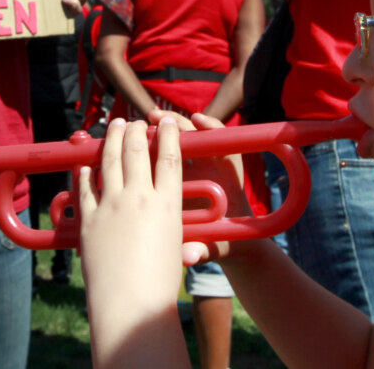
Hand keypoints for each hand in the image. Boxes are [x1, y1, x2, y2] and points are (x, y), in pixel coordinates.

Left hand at [78, 118, 184, 345]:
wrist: (130, 305)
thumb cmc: (159, 283)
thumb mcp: (177, 247)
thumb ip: (179, 228)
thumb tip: (187, 231)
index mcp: (167, 203)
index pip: (169, 156)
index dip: (170, 134)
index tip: (169, 121)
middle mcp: (139, 198)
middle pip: (137, 150)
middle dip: (136, 129)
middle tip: (135, 121)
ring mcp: (111, 206)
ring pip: (109, 159)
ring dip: (111, 138)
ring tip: (113, 125)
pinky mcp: (88, 219)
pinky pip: (85, 187)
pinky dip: (86, 170)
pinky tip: (86, 162)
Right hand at [146, 109, 249, 266]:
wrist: (231, 246)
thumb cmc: (228, 244)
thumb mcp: (217, 249)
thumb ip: (203, 251)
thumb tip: (188, 256)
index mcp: (228, 180)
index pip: (226, 146)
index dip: (213, 129)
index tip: (196, 121)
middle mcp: (214, 171)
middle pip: (199, 138)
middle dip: (179, 125)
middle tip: (158, 118)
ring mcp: (200, 171)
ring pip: (184, 143)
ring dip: (167, 131)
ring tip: (147, 122)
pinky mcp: (188, 177)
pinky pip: (173, 155)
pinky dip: (160, 145)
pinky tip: (142, 141)